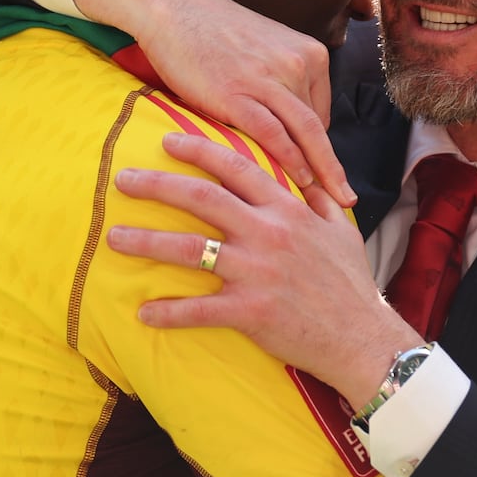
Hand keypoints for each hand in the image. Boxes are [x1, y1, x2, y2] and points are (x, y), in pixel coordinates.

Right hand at [52, 0, 355, 204]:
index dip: (319, 148)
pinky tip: (297, 184)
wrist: (174, 7)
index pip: (320, 111)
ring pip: (305, 134)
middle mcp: (298, 64)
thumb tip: (283, 123)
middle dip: (334, 168)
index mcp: (309, 54)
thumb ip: (280, 81)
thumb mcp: (264, 49)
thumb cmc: (213, 32)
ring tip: (331, 204)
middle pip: (319, 127)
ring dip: (320, 173)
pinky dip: (288, 161)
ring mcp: (269, 79)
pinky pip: (272, 134)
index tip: (323, 174)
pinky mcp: (238, 93)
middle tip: (347, 200)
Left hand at [108, 132, 419, 403]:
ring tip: (113, 238)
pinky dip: (167, 312)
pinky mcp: (249, 311)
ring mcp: (256, 272)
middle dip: (157, 184)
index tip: (167, 140)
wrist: (363, 336)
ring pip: (189, 250)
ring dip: (146, 242)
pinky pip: (198, 310)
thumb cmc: (351, 285)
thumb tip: (310, 181)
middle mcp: (268, 234)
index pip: (236, 168)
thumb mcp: (342, 232)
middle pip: (201, 198)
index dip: (199, 150)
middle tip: (123, 180)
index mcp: (287, 210)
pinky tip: (143, 312)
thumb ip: (319, 204)